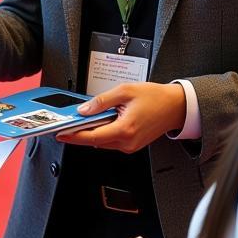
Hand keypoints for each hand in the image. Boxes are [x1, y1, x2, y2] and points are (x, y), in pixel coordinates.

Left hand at [56, 82, 186, 152]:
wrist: (176, 106)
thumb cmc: (155, 97)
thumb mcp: (125, 91)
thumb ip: (102, 101)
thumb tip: (84, 110)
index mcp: (124, 130)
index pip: (91, 137)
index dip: (73, 136)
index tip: (61, 134)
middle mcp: (127, 142)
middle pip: (95, 141)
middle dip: (80, 133)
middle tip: (68, 123)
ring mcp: (130, 146)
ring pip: (103, 142)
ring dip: (92, 132)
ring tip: (85, 119)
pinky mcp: (132, 145)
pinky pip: (112, 140)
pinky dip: (103, 132)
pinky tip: (101, 121)